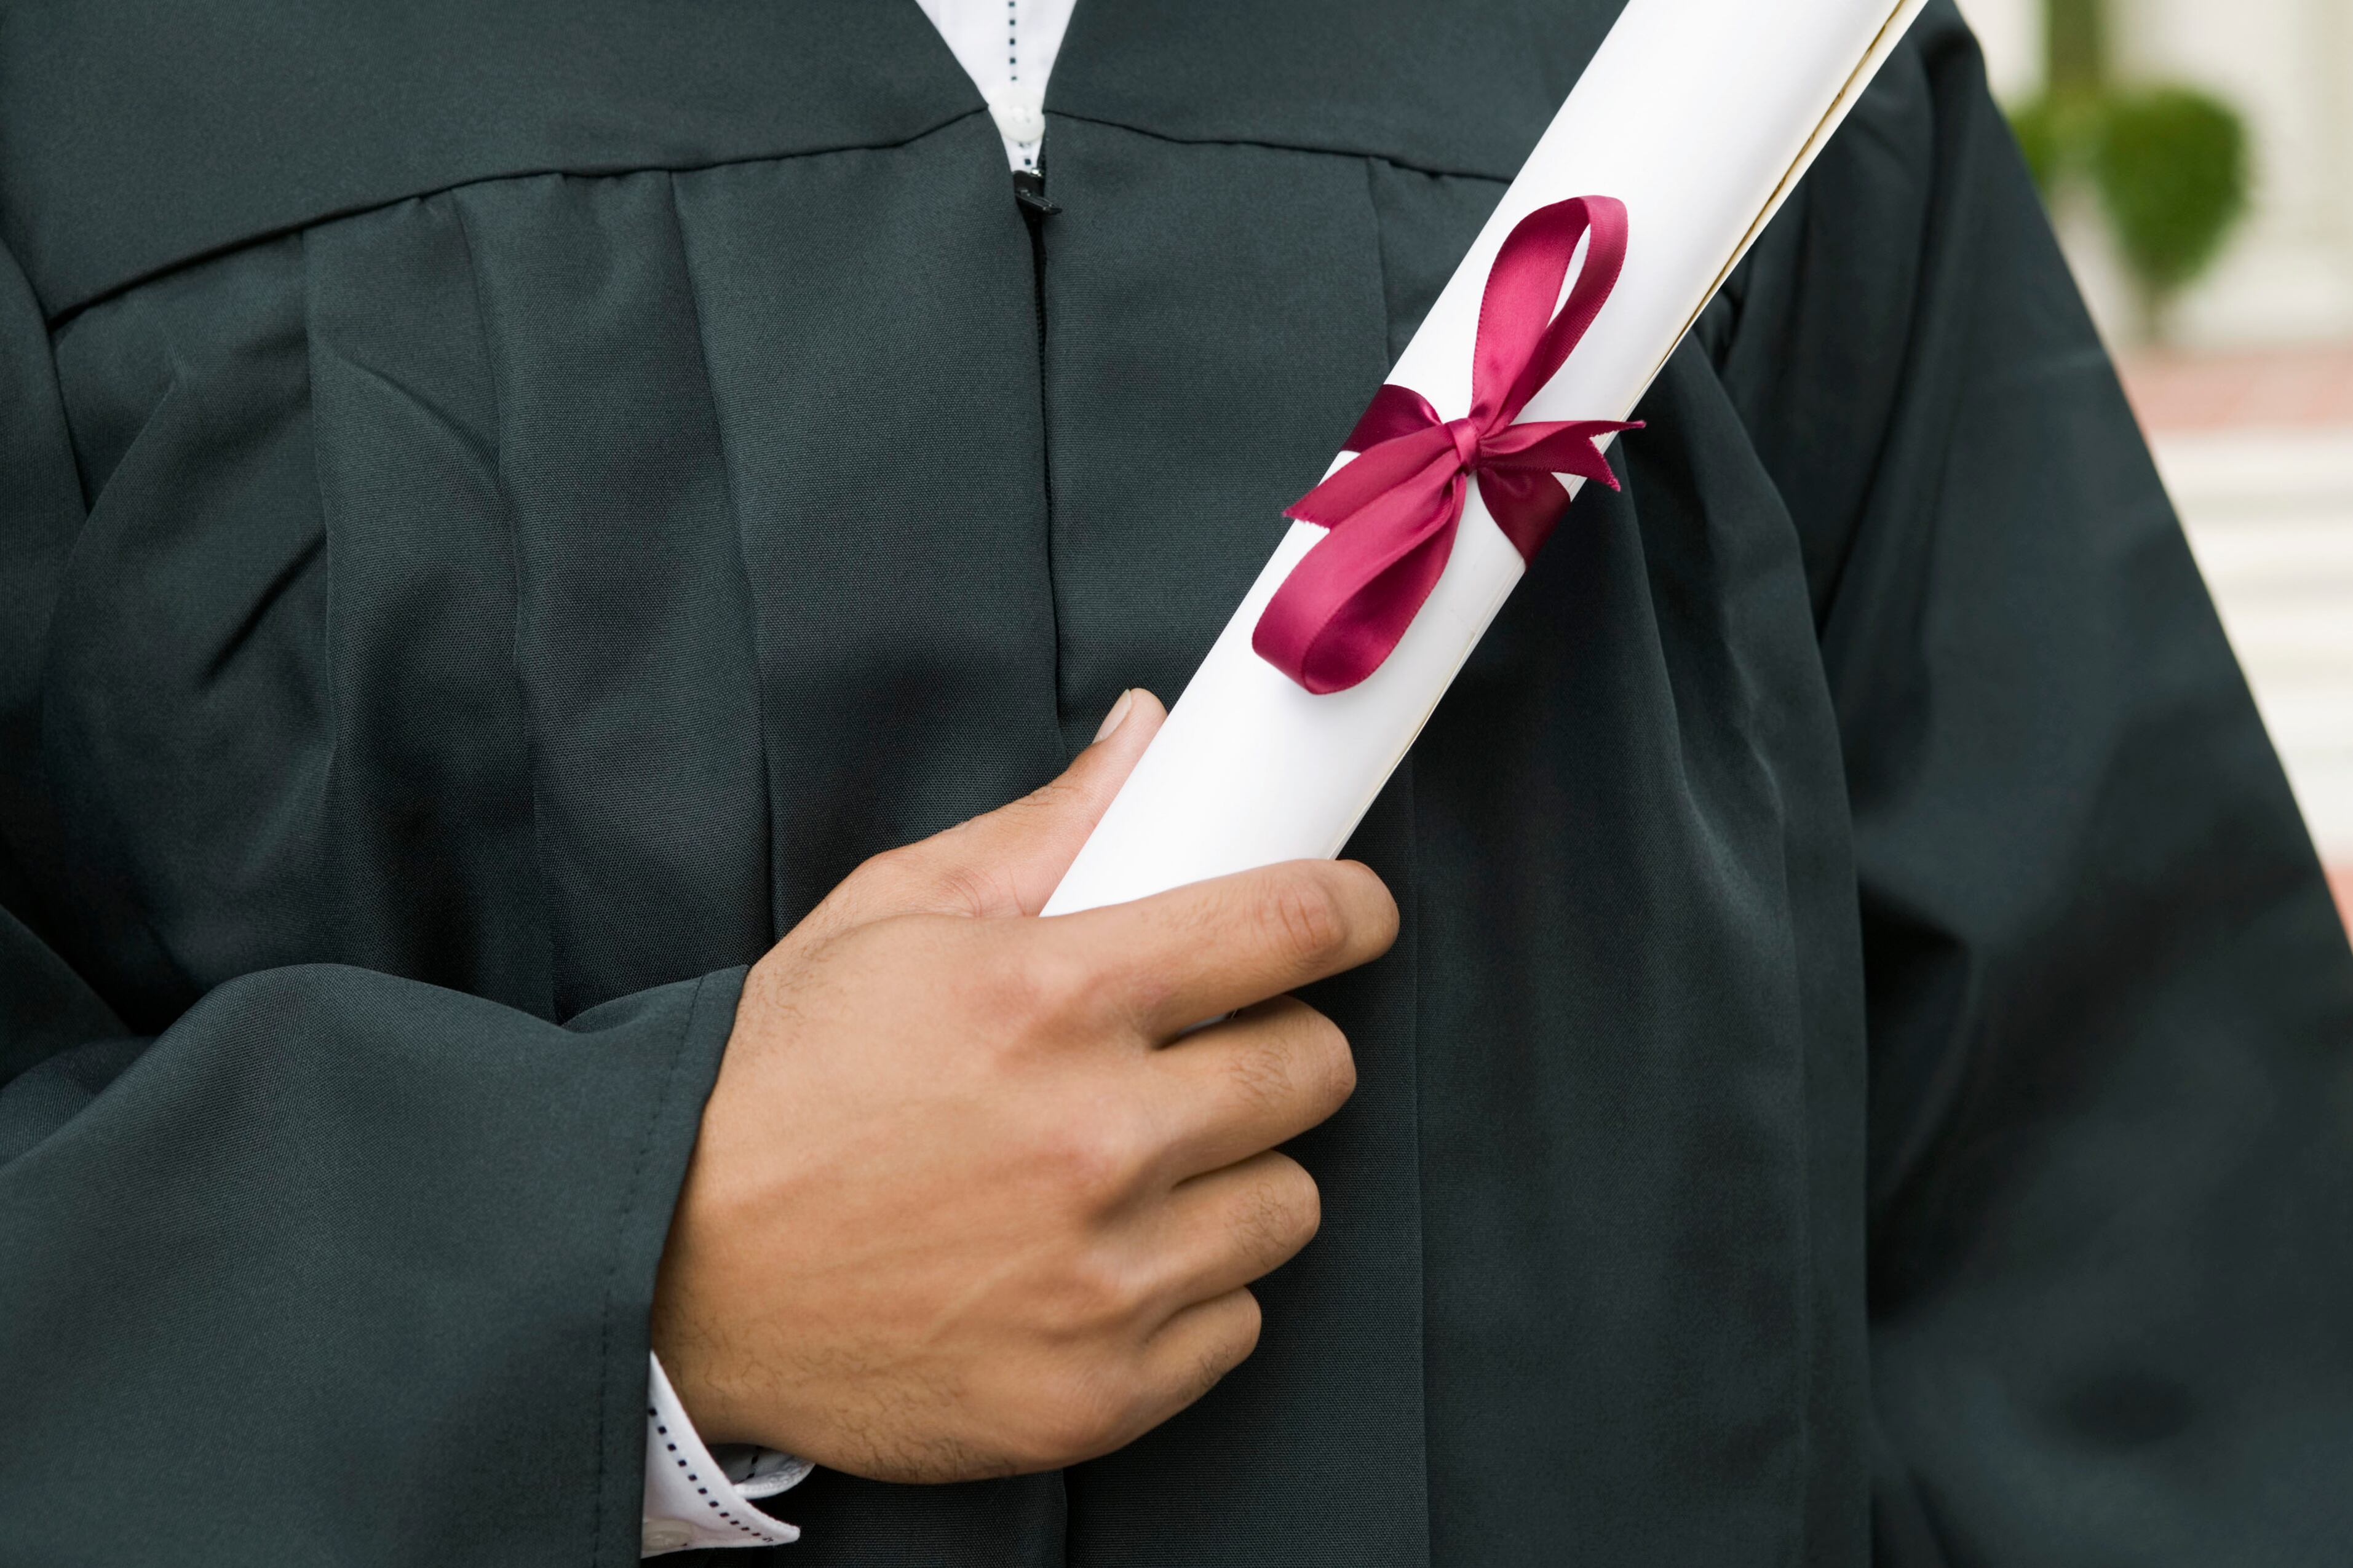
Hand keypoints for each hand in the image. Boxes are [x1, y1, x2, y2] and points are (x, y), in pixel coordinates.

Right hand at [651, 690, 1398, 1481]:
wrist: (667, 1270)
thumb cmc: (779, 1083)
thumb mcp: (889, 917)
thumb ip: (1044, 829)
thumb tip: (1148, 736)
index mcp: (1050, 998)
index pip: (1287, 926)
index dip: (1346, 908)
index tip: (1352, 913)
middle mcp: (1096, 1138)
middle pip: (1314, 1068)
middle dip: (1281, 1040)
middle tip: (1212, 1046)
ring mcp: (1102, 1279)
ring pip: (1290, 1203)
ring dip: (1239, 1172)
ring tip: (1143, 1162)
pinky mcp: (1095, 1393)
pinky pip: (1237, 1321)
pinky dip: (1190, 1289)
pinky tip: (1103, 1259)